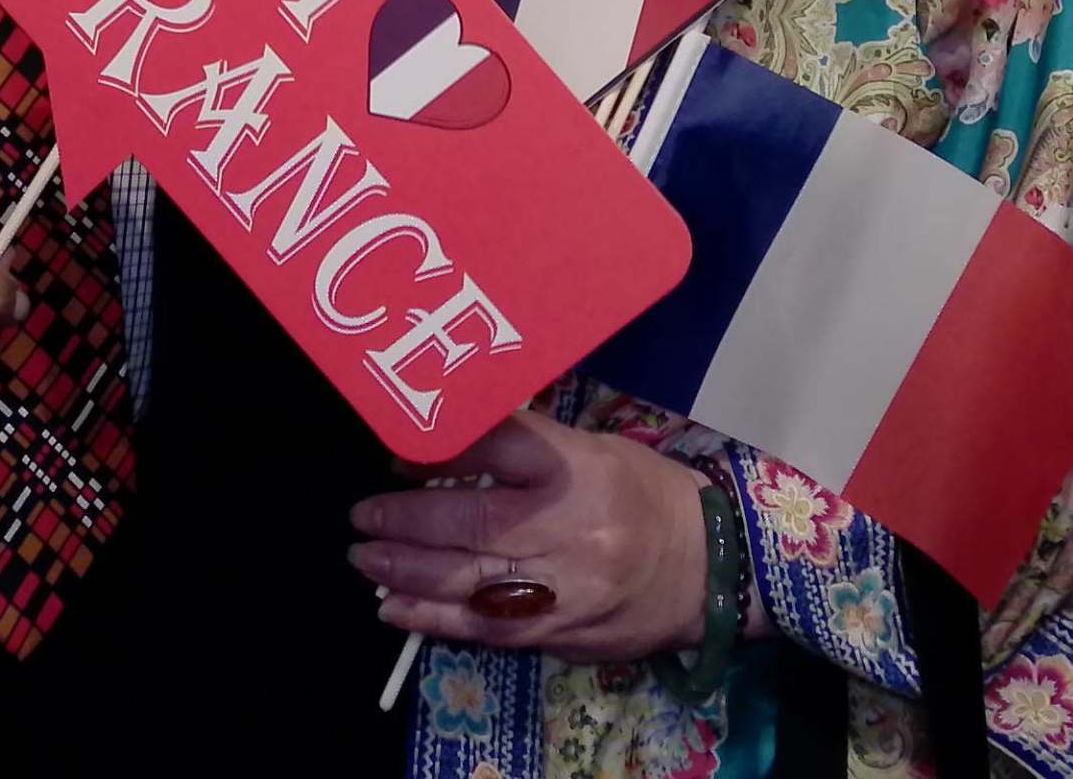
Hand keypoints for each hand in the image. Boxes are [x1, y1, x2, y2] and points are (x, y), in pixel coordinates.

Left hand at [347, 413, 716, 663]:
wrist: (709, 569)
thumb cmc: (643, 496)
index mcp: (577, 468)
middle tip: (363, 515)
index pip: (496, 447)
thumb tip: (447, 440)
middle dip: (405, 520)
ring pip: (467, 581)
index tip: (396, 454)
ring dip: (406, 571)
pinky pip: (483, 628)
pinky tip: (394, 608)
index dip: (438, 451)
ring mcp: (562, 587)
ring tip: (367, 558)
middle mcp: (567, 527)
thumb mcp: (592, 451)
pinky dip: (432, 619)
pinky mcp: (558, 632)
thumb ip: (525, 447)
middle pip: (470, 521)